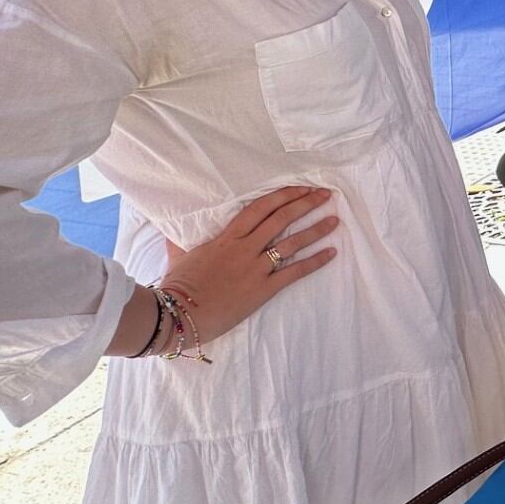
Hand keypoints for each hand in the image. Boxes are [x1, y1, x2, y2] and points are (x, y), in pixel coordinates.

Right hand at [152, 186, 337, 345]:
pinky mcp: (262, 290)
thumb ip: (179, 243)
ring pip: (292, 242)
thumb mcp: (179, 258)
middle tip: (325, 195)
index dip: (283, 195)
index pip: (260, 208)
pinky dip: (315, 262)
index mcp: (226, 238)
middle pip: (281, 219)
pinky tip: (331, 253)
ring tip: (334, 220)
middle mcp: (244, 248)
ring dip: (315, 229)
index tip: (301, 187)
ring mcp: (255, 268)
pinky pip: (294, 272)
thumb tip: (170, 234)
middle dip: (305, 204)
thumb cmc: (176, 287)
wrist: (177, 316)